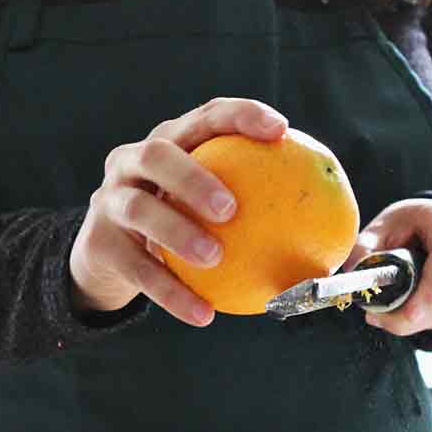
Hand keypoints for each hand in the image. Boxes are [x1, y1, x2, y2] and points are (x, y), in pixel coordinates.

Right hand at [69, 97, 287, 326]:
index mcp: (169, 141)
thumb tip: (332, 246)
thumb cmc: (178, 225)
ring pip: (140, 209)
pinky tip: (204, 315)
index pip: (206, 117)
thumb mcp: (206, 208)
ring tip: (215, 258)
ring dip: (178, 232)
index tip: (280, 131)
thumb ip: (257, 210)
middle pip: (158, 155)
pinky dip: (171, 293)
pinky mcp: (98, 243)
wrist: (108, 258)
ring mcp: (110, 200)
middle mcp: (132, 162)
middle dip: (194, 176)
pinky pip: (138, 269)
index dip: (241, 116)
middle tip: (231, 208)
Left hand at [345, 198, 431, 336]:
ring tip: (391, 311)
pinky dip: (430, 320)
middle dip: (414, 316)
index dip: (431, 290)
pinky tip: (415, 305)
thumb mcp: (383, 227)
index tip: (408, 315)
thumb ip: (365, 248)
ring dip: (419, 321)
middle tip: (379, 320)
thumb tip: (352, 272)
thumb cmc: (408, 226)